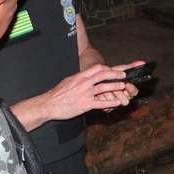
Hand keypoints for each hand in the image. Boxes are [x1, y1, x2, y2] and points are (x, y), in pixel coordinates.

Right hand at [12, 66, 129, 130]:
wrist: (49, 104)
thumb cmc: (58, 94)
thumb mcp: (69, 81)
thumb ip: (79, 78)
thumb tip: (87, 75)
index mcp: (80, 77)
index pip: (96, 68)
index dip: (107, 68)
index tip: (114, 69)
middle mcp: (83, 83)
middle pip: (102, 75)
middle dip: (115, 74)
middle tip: (123, 75)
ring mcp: (84, 94)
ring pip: (103, 88)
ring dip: (115, 87)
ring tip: (124, 87)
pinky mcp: (84, 105)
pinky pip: (100, 103)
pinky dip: (110, 102)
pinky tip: (117, 103)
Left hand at [94, 61, 142, 107]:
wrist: (97, 78)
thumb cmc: (111, 74)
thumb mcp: (120, 69)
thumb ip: (131, 67)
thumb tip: (142, 62)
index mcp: (128, 90)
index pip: (134, 92)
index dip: (131, 89)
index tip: (127, 84)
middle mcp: (123, 98)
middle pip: (126, 101)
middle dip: (119, 94)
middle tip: (114, 88)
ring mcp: (115, 103)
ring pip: (115, 103)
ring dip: (109, 95)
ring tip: (104, 89)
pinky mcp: (107, 107)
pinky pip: (106, 106)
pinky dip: (102, 99)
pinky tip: (98, 94)